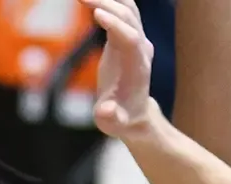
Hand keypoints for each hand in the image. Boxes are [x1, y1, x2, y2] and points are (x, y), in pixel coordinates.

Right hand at [83, 0, 154, 138]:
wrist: (135, 114)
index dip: (115, 26)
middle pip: (129, 17)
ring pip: (127, 9)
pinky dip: (107, 2)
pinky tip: (89, 0)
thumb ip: (110, 118)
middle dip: (106, 4)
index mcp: (137, 67)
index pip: (130, 39)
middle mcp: (141, 49)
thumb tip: (105, 111)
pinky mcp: (128, 37)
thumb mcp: (114, 124)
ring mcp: (138, 40)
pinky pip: (121, 12)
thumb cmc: (121, 119)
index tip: (96, 14)